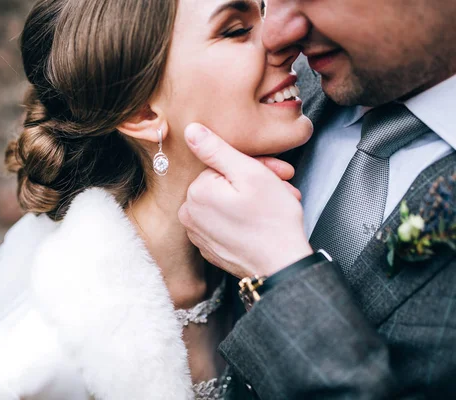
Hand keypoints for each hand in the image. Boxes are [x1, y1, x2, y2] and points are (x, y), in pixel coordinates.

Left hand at [178, 123, 312, 278]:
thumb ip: (216, 149)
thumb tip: (191, 130)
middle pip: (225, 184)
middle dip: (256, 182)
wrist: (282, 266)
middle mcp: (190, 215)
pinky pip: (226, 223)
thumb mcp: (248, 173)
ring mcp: (199, 234)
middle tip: (284, 188)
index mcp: (196, 193)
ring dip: (254, 200)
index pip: (224, 165)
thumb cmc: (272, 221)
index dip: (255, 165)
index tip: (279, 172)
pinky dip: (245, 218)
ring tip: (278, 204)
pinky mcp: (211, 248)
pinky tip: (265, 221)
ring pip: (227, 202)